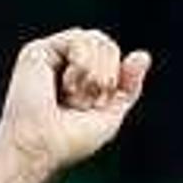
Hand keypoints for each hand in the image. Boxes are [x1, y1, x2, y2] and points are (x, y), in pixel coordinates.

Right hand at [0, 28, 150, 172]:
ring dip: (95, 73)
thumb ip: (128, 85)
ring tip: (75, 97)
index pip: (112, 56)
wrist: (43, 144)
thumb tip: (144, 54)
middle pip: (107, 45)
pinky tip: (67, 86)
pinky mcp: (39, 51)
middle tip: (89, 103)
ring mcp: (52, 56)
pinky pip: (79, 38)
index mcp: (81, 77)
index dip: (118, 75)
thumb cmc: (73, 138)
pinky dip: (83, 64)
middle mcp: (65, 63)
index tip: (103, 102)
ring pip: (96, 39)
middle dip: (108, 76)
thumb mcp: (112, 112)